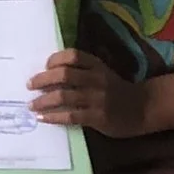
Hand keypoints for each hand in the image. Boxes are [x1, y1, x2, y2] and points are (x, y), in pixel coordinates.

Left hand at [28, 49, 148, 136]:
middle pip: (64, 74)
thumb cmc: (117, 90)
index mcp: (97, 66)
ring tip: (31, 105)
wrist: (144, 108)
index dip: (55, 59)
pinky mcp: (98, 117)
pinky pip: (71, 115)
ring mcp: (97, 98)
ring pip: (64, 95)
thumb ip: (83, 71)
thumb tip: (48, 74)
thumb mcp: (103, 73)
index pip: (73, 55)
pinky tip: (43, 118)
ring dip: (43, 100)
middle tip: (29, 85)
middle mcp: (96, 79)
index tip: (44, 66)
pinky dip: (53, 116)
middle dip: (42, 79)